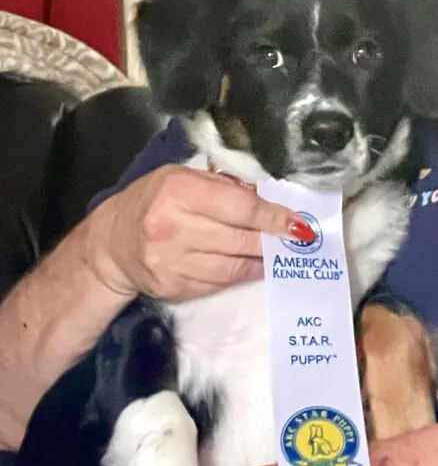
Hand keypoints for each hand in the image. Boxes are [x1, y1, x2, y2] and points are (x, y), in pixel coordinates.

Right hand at [84, 164, 314, 300]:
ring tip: (279, 254)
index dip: (273, 217)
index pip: (240, 207)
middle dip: (273, 241)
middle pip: (240, 239)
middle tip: (296, 241)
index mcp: (178, 191)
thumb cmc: (154, 201)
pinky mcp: (173, 287)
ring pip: (233, 267)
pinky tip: (253, 267)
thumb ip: (221, 186)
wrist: (112, 244)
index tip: (297, 223)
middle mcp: (173, 227)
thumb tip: (267, 198)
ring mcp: (171, 262)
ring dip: (262, 261)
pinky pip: (219, 283)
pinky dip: (241, 275)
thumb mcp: (182, 178)